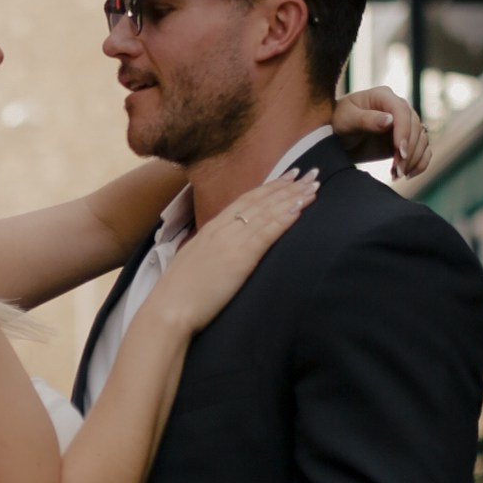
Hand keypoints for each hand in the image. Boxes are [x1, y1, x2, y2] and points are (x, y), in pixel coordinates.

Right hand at [151, 168, 316, 337]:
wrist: (169, 308)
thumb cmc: (179, 293)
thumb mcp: (195, 261)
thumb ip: (212, 250)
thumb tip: (223, 249)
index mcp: (211, 228)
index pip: (245, 200)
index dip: (269, 187)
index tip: (288, 176)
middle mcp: (222, 229)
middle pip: (260, 200)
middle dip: (287, 186)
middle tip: (311, 173)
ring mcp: (231, 241)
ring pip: (267, 212)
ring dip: (293, 197)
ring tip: (314, 186)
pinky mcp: (240, 258)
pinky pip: (267, 232)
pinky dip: (285, 218)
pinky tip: (301, 209)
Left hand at [333, 83, 429, 176]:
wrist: (335, 137)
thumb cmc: (337, 122)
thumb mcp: (346, 120)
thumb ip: (366, 119)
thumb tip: (390, 120)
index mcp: (383, 96)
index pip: (402, 112)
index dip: (404, 131)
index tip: (400, 151)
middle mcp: (397, 108)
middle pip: (416, 127)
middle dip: (409, 151)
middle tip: (398, 170)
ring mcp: (403, 124)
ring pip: (422, 140)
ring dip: (414, 159)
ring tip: (398, 174)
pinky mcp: (405, 140)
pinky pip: (423, 150)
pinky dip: (419, 163)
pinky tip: (406, 175)